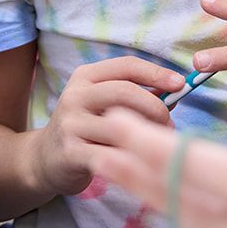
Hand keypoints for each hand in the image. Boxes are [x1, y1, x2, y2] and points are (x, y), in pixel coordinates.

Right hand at [34, 56, 181, 197]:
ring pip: (119, 124)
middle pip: (124, 91)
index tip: (180, 84)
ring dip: (146, 134)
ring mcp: (71, 124)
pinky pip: (111, 154)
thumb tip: (174, 93)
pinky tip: (141, 162)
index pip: (126, 65)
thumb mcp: (100, 102)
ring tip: (157, 144)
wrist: (45, 158)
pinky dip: (132, 158)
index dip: (157, 72)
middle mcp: (75, 95)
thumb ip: (130, 95)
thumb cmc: (86, 128)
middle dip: (155, 106)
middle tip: (168, 124)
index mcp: (85, 76)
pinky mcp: (71, 152)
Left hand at [89, 109, 226, 227]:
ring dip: (172, 200)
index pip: (186, 166)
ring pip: (207, 227)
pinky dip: (223, 225)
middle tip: (98, 151)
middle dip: (135, 174)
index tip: (113, 125)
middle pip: (180, 202)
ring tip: (133, 174)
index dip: (144, 145)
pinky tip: (213, 207)